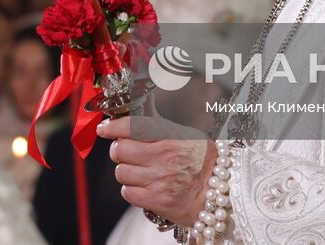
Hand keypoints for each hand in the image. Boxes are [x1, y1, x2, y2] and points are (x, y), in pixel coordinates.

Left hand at [99, 115, 215, 227]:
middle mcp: (165, 157)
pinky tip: (143, 186)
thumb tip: (131, 124)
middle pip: (120, 150)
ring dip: (126, 171)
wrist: (221, 194)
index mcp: (172, 137)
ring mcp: (160, 180)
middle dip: (119, 150)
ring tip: (139, 171)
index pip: (134, 127)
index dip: (113, 127)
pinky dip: (131, 190)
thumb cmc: (203, 163)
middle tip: (125, 152)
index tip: (104, 128)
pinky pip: (128, 192)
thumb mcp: (189, 136)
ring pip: (121, 172)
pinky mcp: (157, 201)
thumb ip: (161, 129)